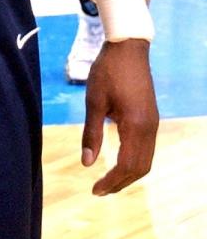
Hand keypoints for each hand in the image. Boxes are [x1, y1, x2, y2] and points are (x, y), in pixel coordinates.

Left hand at [81, 39, 158, 194]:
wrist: (127, 47)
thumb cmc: (107, 71)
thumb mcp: (93, 101)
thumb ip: (91, 134)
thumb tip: (86, 164)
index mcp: (135, 126)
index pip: (126, 166)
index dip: (111, 182)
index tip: (94, 190)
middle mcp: (149, 128)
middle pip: (140, 168)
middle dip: (121, 183)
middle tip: (99, 190)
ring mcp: (153, 123)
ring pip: (146, 160)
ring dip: (129, 174)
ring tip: (108, 180)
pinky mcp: (151, 117)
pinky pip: (146, 148)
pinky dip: (134, 161)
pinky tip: (119, 160)